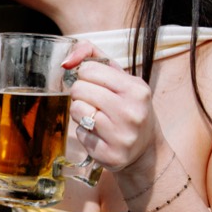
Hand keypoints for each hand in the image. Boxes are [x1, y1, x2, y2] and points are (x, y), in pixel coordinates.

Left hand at [63, 41, 162, 170]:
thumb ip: (94, 57)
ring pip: (76, 109)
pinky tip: (100, 134)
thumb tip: (66, 60)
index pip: (89, 69)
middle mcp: (131, 112)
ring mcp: (122, 135)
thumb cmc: (128, 106)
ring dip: (80, 112)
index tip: (96, 83)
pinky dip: (84, 132)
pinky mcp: (110, 154)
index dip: (86, 75)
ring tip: (97, 117)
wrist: (145, 149)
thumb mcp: (121, 78)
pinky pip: (79, 133)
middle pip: (79, 89)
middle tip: (95, 102)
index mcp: (136, 89)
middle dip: (81, 94)